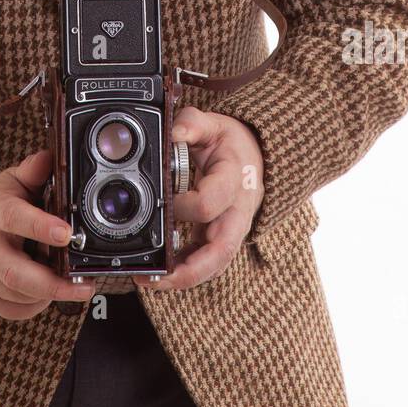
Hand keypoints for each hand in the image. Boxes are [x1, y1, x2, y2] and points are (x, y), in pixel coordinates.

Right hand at [0, 148, 96, 318]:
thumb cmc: (1, 205)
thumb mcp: (16, 180)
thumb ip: (34, 170)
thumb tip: (51, 157)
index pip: (14, 218)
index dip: (40, 227)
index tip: (66, 234)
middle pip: (15, 273)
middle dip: (53, 284)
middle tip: (85, 285)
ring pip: (19, 294)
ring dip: (50, 292)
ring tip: (70, 281)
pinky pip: (15, 310)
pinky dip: (36, 304)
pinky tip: (47, 291)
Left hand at [133, 105, 263, 293]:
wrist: (256, 156)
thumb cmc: (232, 143)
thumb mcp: (214, 125)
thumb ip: (192, 124)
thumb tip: (173, 132)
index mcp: (234, 180)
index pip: (210, 202)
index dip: (183, 206)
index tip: (162, 201)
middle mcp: (237, 211)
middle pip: (221, 250)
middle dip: (189, 268)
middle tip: (155, 275)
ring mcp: (232, 230)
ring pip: (216, 264)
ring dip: (185, 278)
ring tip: (151, 282)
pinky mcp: (221, 239)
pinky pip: (207, 262)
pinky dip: (185, 272)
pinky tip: (160, 276)